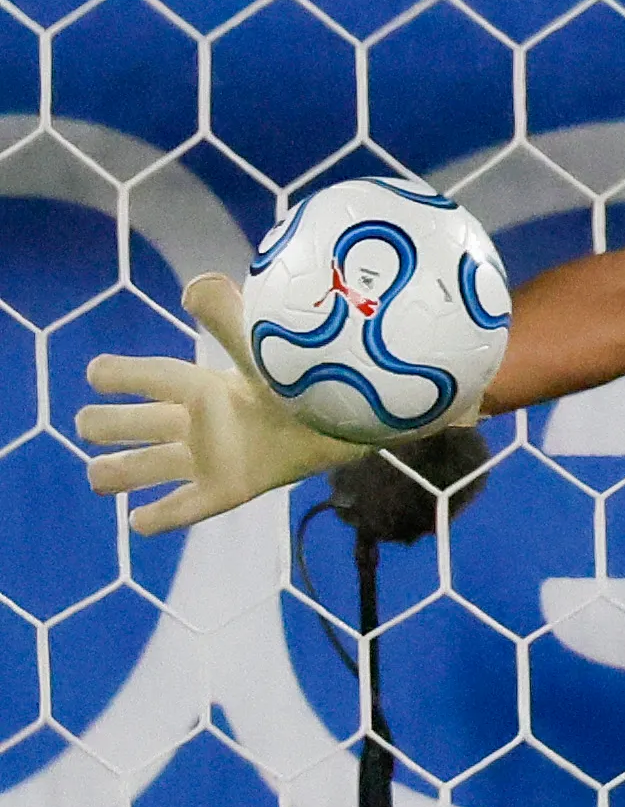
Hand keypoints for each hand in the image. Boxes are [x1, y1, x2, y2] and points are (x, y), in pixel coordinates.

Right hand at [75, 273, 359, 535]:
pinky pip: (187, 509)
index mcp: (210, 386)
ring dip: (121, 472)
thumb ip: (230, 317)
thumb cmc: (308, 377)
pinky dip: (161, 517)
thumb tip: (195, 284)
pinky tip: (138, 522)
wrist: (356, 419)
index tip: (94, 371)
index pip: (155, 378)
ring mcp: (215, 457)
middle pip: (144, 424)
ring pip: (153, 467)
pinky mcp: (230, 490)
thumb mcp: (262, 345)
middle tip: (87, 422)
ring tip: (96, 475)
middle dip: (111, 424)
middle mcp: (206, 422)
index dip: (123, 374)